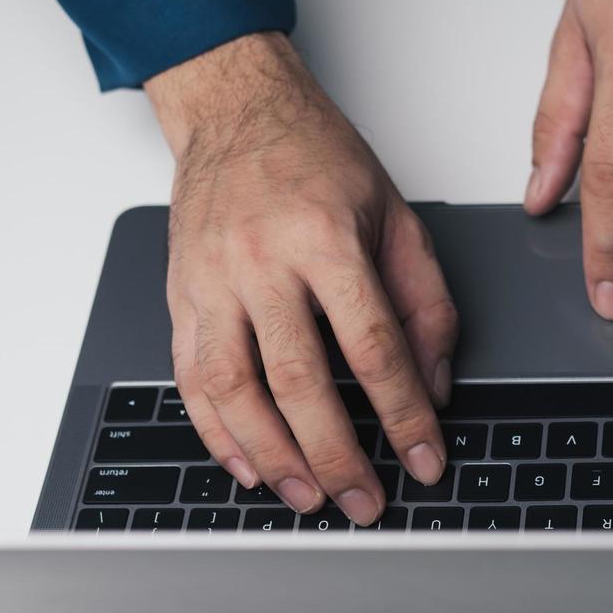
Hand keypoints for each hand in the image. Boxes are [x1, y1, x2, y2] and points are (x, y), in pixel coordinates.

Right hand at [147, 33, 454, 525]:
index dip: (403, 414)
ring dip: (273, 455)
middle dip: (337, 455)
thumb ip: (425, 301)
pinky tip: (249, 465)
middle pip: (300, 381)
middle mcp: (260, 261)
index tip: (424, 458)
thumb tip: (434, 383)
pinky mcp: (179, 295)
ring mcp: (210, 281)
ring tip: (309, 497)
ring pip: (234, 389)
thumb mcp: (397, 216)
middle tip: (366, 501)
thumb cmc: (317, 158)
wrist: (236, 110)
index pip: (373, 347)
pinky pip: (190, 377)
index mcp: (325, 238)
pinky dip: (218, 432)